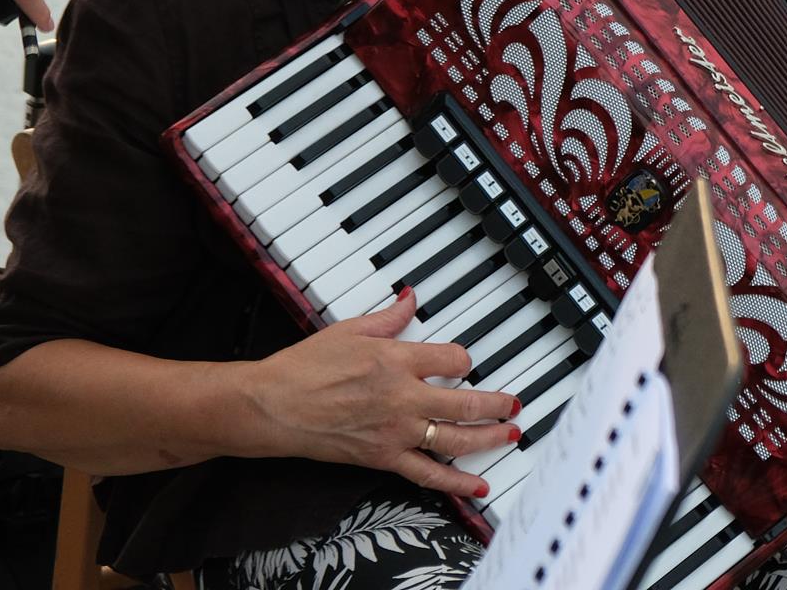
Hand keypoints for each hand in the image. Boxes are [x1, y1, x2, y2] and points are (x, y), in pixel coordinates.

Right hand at [237, 290, 518, 497]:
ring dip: (490, 438)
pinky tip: (477, 487)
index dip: (465, 359)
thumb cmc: (304, 368)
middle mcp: (403, 397)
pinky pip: (427, 474)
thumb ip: (389, 317)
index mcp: (397, 361)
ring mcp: (395, 431)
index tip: (465, 361)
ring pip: (456, 438)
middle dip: (498, 403)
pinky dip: (456, 483)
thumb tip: (410, 298)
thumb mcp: (349, 330)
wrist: (271, 406)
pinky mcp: (383, 458)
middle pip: (467, 401)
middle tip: (515, 404)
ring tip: (511, 434)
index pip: (454, 358)